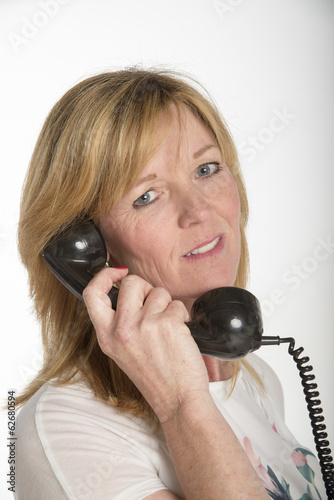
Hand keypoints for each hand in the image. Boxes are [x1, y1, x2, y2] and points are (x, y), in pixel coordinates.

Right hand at [82, 267, 209, 422]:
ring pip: (158, 291)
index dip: (105, 276)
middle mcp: (121, 329)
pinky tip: (179, 335)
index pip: (92, 294)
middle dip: (147, 288)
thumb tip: (127, 290)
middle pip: (131, 283)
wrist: (178, 400)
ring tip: (168, 329)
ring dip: (167, 305)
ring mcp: (144, 325)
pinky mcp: (167, 324)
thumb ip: (119, 323)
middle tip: (154, 306)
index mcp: (106, 336)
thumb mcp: (123, 351)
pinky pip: (176, 304)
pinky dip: (182, 316)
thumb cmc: (155, 377)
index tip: (118, 272)